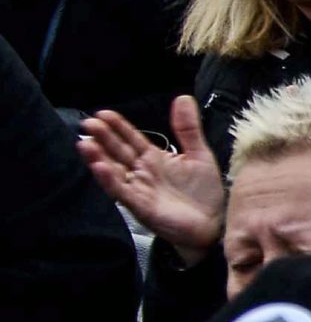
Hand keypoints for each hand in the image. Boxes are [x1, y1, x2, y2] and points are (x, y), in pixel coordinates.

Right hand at [79, 99, 223, 256]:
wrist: (214, 223)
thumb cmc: (204, 191)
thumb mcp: (199, 154)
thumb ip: (188, 128)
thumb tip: (182, 98)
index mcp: (153, 158)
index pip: (131, 138)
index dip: (118, 127)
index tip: (103, 113)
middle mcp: (141, 172)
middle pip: (117, 152)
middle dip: (102, 138)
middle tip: (88, 124)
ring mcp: (138, 189)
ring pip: (113, 171)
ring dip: (98, 158)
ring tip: (85, 144)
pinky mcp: (140, 206)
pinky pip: (121, 192)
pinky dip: (110, 180)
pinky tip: (100, 168)